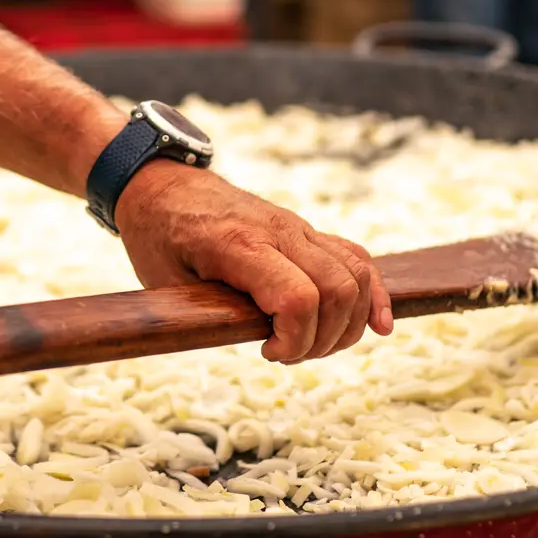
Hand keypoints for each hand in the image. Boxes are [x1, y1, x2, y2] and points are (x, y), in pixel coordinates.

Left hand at [113, 164, 393, 362]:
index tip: (267, 352)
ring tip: (312, 343)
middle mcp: (280, 232)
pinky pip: (356, 258)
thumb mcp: (167, 284)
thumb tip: (255, 346)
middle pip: (339, 290)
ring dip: (349, 322)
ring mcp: (299, 228)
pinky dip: (374, 293)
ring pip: (357, 275)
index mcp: (240, 245)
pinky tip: (379, 326)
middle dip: (323, 339)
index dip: (295, 340)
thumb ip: (210, 315)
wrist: (162, 185)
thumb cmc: (158, 237)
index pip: (299, 299)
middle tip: (287, 353)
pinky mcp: (307, 232)